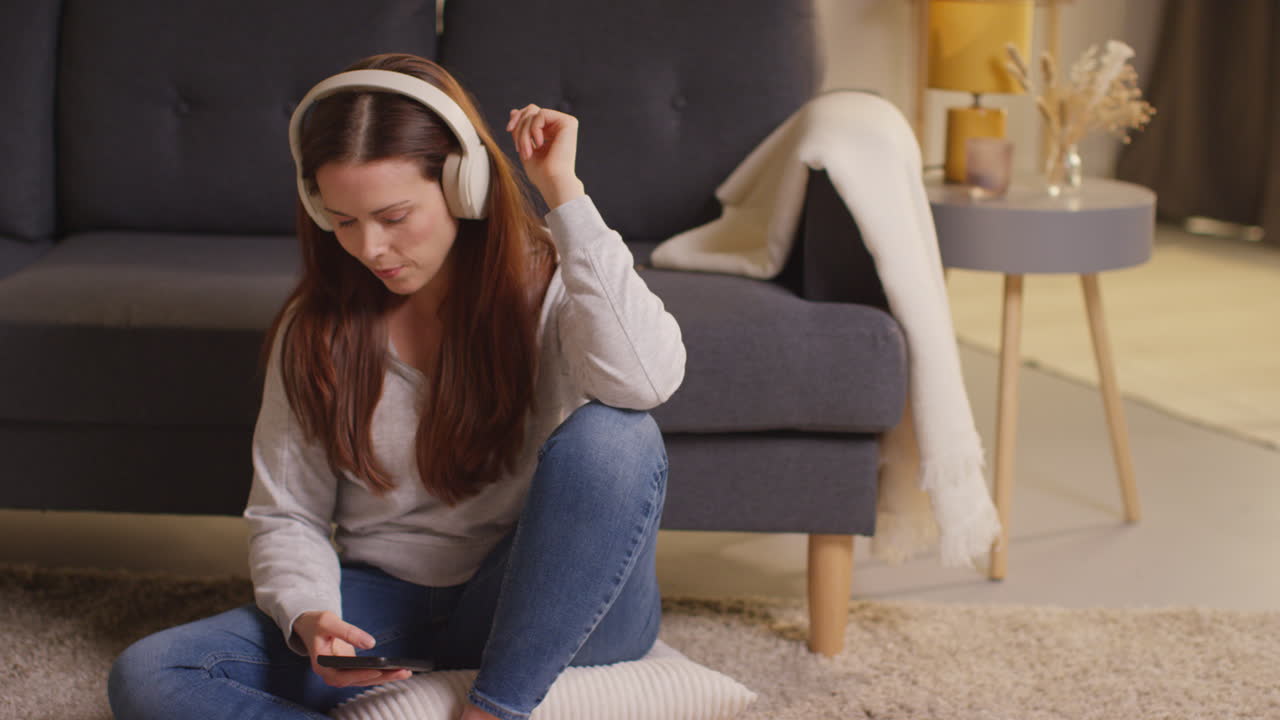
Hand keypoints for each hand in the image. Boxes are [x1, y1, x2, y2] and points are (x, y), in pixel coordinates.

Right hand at [293, 610, 409, 687]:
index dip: (360, 675)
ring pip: (364, 680)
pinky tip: (397, 670)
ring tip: (405, 672)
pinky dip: (381, 673)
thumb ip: (348, 632)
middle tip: (402, 672)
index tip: (378, 670)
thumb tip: (371, 644)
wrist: (310, 626)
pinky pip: (366, 674)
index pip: (342, 676)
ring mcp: (341, 673)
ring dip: (385, 677)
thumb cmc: (317, 623)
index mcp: (322, 665)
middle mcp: (332, 673)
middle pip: (358, 680)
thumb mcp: (329, 621)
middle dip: (381, 677)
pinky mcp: (349, 669)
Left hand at [506, 104, 584, 208]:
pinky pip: (541, 114)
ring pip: (534, 113)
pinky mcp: (568, 122)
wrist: (553, 182)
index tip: (508, 130)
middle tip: (518, 147)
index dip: (517, 119)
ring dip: (524, 133)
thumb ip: (520, 129)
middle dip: (519, 126)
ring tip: (527, 151)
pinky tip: (539, 144)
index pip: (531, 114)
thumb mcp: (525, 146)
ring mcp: (566, 123)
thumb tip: (513, 111)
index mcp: (552, 131)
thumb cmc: (541, 173)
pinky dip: (533, 129)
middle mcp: (560, 125)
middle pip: (531, 110)